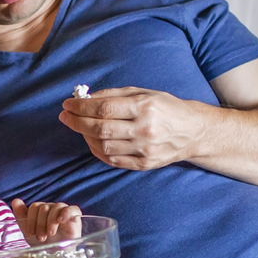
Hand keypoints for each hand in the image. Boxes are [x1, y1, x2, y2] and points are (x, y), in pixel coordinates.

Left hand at [10, 200, 81, 244]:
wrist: (56, 257)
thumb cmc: (43, 243)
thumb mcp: (28, 231)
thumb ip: (21, 216)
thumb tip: (15, 201)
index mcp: (41, 211)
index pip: (35, 206)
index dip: (31, 219)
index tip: (31, 232)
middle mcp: (52, 209)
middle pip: (44, 207)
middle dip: (40, 223)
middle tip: (41, 237)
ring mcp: (64, 212)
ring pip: (56, 207)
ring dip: (50, 221)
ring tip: (50, 234)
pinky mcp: (75, 218)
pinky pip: (72, 209)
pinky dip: (66, 213)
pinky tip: (60, 221)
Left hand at [58, 87, 207, 170]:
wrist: (192, 132)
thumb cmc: (166, 108)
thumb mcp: (144, 92)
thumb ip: (114, 94)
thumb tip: (85, 98)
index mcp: (145, 107)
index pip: (104, 109)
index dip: (81, 107)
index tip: (68, 104)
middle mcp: (145, 130)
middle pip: (101, 129)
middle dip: (77, 122)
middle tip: (65, 116)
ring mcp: (145, 150)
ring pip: (104, 146)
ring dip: (85, 136)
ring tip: (80, 127)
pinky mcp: (144, 164)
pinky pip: (112, 160)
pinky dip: (97, 150)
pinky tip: (92, 141)